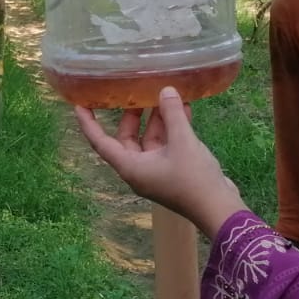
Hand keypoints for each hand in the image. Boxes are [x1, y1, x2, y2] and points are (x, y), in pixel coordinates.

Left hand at [74, 88, 246, 237]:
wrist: (219, 208)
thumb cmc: (193, 178)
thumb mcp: (182, 142)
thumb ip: (172, 115)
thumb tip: (165, 91)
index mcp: (131, 167)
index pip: (101, 143)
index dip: (89, 123)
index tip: (80, 104)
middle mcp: (139, 169)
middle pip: (128, 139)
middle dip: (133, 115)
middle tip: (137, 92)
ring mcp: (157, 171)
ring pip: (151, 140)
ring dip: (159, 119)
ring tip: (166, 94)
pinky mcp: (174, 170)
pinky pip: (168, 145)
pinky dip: (174, 128)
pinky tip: (184, 108)